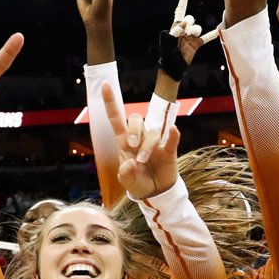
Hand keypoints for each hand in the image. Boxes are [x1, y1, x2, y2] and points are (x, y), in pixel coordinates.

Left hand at [101, 83, 179, 199]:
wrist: (155, 193)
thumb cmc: (138, 182)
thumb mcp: (127, 182)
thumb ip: (125, 174)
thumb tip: (131, 163)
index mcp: (124, 142)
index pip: (116, 118)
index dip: (110, 102)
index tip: (105, 85)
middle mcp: (140, 138)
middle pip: (136, 119)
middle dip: (133, 129)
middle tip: (132, 145)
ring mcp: (155, 143)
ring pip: (152, 132)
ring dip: (147, 146)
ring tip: (143, 161)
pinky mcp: (168, 151)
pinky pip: (171, 139)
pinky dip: (172, 134)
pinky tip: (173, 130)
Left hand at [169, 0, 219, 66]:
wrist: (172, 66)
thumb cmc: (166, 53)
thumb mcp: (167, 39)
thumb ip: (176, 29)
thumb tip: (186, 23)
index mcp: (175, 26)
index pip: (180, 12)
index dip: (183, 2)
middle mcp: (184, 30)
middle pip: (191, 19)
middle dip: (188, 24)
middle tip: (182, 33)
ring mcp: (190, 37)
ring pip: (197, 28)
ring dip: (194, 32)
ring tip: (188, 39)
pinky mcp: (196, 44)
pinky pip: (206, 38)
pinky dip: (212, 35)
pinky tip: (218, 32)